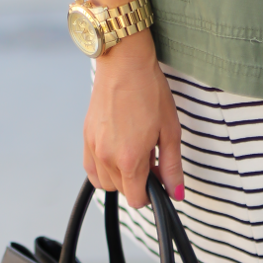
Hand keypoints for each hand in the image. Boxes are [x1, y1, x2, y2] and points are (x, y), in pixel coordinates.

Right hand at [82, 31, 183, 208]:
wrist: (124, 63)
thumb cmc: (149, 92)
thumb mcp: (170, 132)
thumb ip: (171, 167)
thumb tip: (176, 193)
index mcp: (130, 159)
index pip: (137, 199)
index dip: (151, 194)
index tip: (157, 177)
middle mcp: (107, 157)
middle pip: (122, 191)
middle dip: (138, 183)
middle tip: (150, 158)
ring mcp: (93, 147)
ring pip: (105, 182)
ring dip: (120, 177)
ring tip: (134, 153)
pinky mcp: (86, 137)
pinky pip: (91, 169)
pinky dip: (103, 169)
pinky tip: (117, 153)